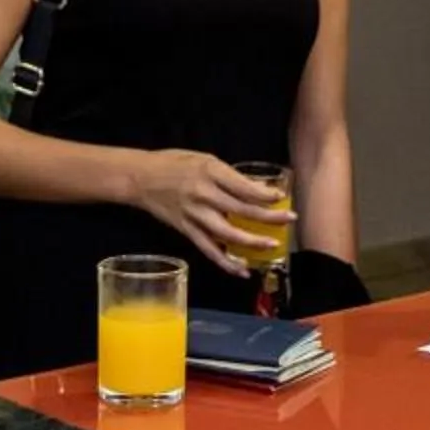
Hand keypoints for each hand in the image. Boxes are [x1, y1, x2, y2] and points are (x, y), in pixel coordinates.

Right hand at [127, 151, 292, 277]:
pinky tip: (243, 270)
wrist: (140, 178)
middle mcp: (203, 194)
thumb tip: (255, 189)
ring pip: (228, 234)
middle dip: (268, 217)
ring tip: (272, 245)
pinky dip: (227, 262)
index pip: (243, 186)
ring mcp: (194, 215)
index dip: (264, 194)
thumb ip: (227, 175)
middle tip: (289, 220)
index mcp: (209, 172)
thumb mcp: (203, 159)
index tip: (281, 198)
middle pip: (242, 210)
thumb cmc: (174, 163)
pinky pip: (210, 250)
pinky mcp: (187, 230)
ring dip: (252, 242)